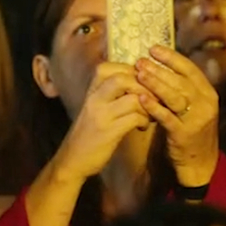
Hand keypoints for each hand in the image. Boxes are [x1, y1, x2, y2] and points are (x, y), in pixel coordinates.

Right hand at [53, 64, 152, 180]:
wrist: (72, 159)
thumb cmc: (88, 131)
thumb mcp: (96, 105)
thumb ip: (111, 91)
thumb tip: (138, 78)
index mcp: (92, 88)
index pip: (115, 67)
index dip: (134, 72)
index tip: (144, 83)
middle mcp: (94, 97)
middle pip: (124, 78)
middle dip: (145, 87)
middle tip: (154, 98)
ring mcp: (101, 114)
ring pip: (133, 98)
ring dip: (148, 106)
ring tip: (150, 114)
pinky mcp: (109, 131)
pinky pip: (135, 118)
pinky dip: (144, 120)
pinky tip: (142, 126)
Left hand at [135, 46, 219, 186]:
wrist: (200, 163)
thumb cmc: (191, 130)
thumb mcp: (193, 106)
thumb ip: (182, 88)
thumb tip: (161, 64)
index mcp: (208, 93)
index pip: (190, 69)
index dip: (171, 57)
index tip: (153, 49)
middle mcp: (206, 103)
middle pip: (181, 81)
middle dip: (159, 69)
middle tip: (140, 61)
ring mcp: (197, 119)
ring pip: (175, 97)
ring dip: (156, 84)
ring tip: (139, 74)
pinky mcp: (184, 134)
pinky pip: (167, 117)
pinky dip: (154, 107)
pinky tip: (141, 98)